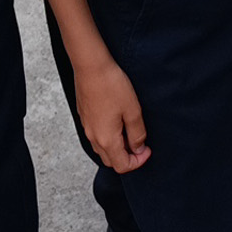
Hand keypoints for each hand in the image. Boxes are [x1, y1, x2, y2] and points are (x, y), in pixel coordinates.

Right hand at [74, 52, 149, 172]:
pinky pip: (95, 136)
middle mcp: (93, 137)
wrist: (90, 66)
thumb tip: (138, 148)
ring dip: (116, 148)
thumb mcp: (133, 110)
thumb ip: (137, 133)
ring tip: (128, 131)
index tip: (147, 150)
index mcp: (106, 140)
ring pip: (102, 149)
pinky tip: (116, 121)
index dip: (138, 162)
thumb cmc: (111, 85)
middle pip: (111, 161)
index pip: (122, 166)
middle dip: (127, 157)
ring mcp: (86, 127)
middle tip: (139, 143)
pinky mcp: (84, 117)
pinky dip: (107, 137)